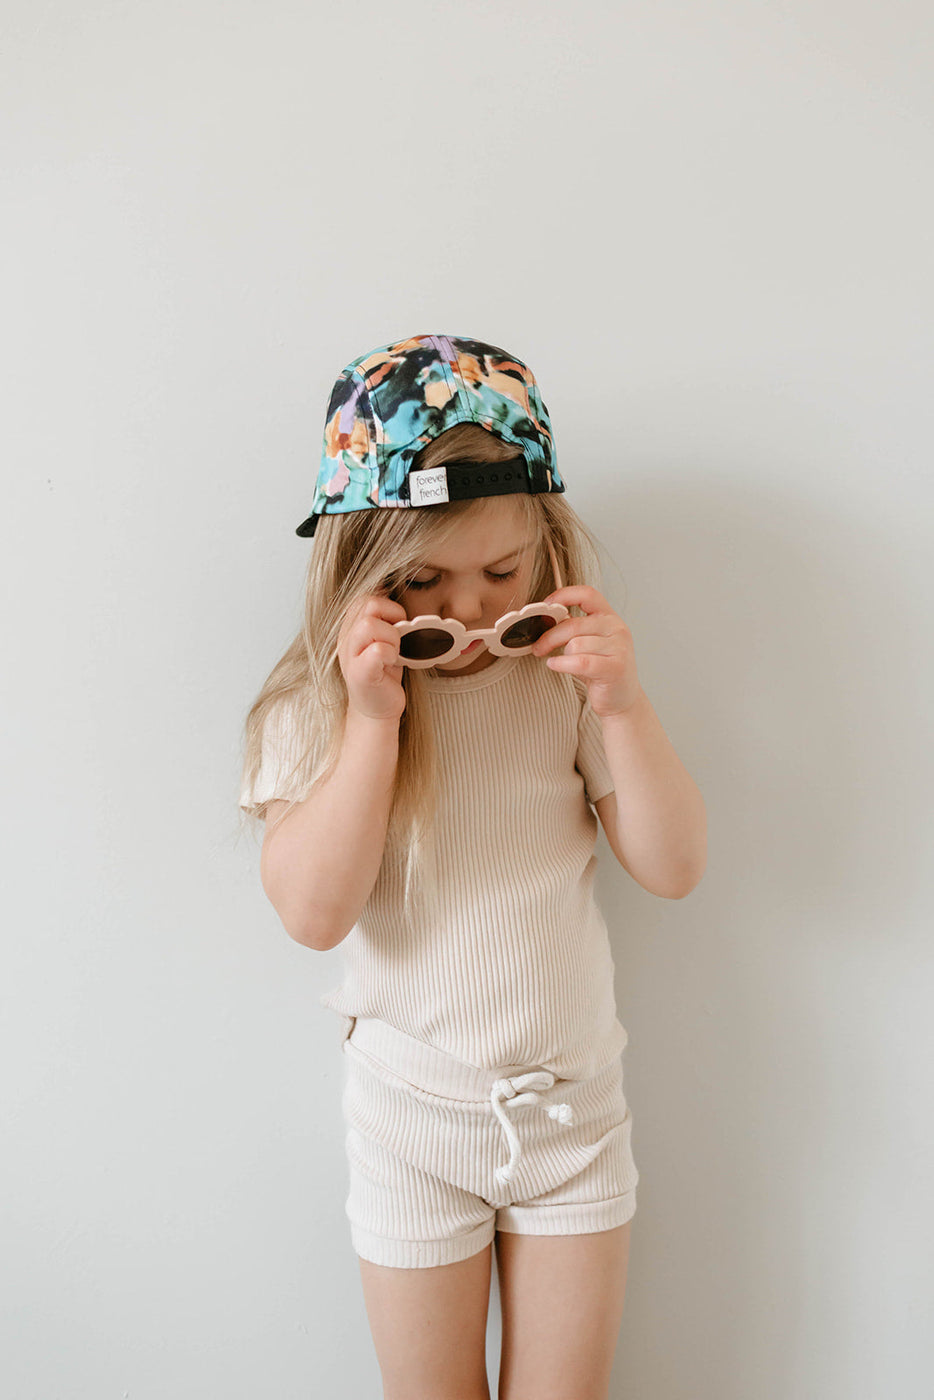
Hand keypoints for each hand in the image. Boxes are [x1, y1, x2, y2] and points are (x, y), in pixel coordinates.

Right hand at [337, 594, 408, 721]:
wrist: (376, 710)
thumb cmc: (383, 674)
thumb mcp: (383, 639)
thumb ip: (383, 617)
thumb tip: (388, 585)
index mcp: (350, 627)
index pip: (365, 596)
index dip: (387, 605)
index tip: (395, 625)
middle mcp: (345, 638)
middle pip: (367, 603)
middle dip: (392, 616)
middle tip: (397, 639)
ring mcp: (349, 656)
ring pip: (370, 624)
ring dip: (391, 637)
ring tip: (393, 653)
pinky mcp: (359, 673)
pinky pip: (377, 650)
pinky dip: (390, 654)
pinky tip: (390, 665)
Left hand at [531, 586, 642, 718]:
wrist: (621, 699)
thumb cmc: (601, 670)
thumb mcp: (589, 643)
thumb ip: (574, 629)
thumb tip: (544, 619)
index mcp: (610, 617)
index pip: (588, 594)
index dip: (564, 595)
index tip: (546, 605)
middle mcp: (617, 628)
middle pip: (573, 625)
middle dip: (549, 637)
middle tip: (538, 647)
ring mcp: (619, 648)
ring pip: (575, 644)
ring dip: (562, 655)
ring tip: (561, 662)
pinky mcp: (615, 668)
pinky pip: (579, 661)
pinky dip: (562, 664)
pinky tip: (555, 665)